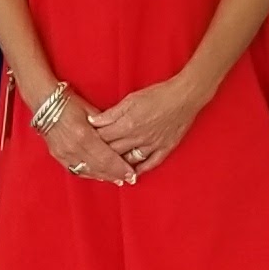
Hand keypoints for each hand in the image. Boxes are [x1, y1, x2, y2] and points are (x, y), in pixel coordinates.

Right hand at [41, 95, 139, 188]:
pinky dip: (89, 174)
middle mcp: (74, 148)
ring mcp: (64, 153)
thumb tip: (120, 139)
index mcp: (84, 135)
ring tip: (117, 180)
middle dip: (115, 175)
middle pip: (99, 167)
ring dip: (103, 176)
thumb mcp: (92, 112)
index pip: (106, 157)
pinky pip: (75, 170)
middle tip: (129, 179)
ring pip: (88, 171)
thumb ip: (105, 127)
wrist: (45, 103)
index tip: (131, 174)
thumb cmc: (70, 103)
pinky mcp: (58, 156)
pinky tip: (99, 175)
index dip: (120, 168)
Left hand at [86, 67, 207, 177]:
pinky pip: (150, 164)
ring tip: (107, 171)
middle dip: (100, 157)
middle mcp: (137, 138)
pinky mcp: (164, 148)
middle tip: (90, 162)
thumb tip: (93, 121)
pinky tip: (132, 175)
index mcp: (127, 125)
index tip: (83, 145)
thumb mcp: (131, 99)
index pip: (102, 138)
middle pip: (113, 152)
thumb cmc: (158, 94)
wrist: (185, 97)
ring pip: (129, 161)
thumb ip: (111, 113)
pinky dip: (140, 170)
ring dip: (118, 167)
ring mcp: (152, 145)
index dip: (91, 142)